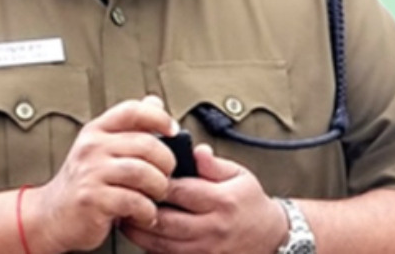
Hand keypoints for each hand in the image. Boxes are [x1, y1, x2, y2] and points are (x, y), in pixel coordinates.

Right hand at [24, 96, 177, 252]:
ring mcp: (90, 173)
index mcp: (96, 131)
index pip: (132, 111)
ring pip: (143, 173)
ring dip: (158, 187)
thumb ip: (128, 128)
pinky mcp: (92, 200)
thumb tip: (155, 101)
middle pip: (146, 144)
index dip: (159, 117)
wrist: (51, 215)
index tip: (173, 130)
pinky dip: (147, 211)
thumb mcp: (101, 149)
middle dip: (166, 162)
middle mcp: (92, 147)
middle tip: (166, 175)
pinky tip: (144, 214)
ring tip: (156, 195)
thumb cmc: (83, 183)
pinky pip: (134, 201)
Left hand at [121, 144, 288, 253]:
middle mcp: (213, 228)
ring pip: (161, 244)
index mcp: (222, 201)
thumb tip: (195, 151)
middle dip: (140, 209)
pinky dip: (151, 248)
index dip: (155, 183)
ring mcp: (206, 250)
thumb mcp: (239, 174)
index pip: (179, 191)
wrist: (270, 237)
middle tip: (124, 196)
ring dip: (138, 232)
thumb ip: (212, 164)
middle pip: (165, 221)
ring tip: (125, 216)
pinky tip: (142, 236)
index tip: (140, 174)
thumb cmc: (250, 203)